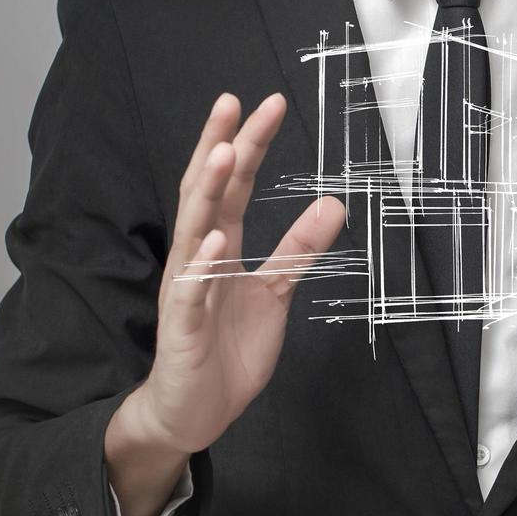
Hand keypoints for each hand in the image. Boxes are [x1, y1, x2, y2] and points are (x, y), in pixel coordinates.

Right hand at [116, 92, 345, 458]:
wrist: (194, 411)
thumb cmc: (226, 350)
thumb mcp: (274, 293)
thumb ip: (298, 250)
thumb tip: (334, 204)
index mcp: (218, 248)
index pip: (231, 186)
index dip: (247, 145)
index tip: (266, 104)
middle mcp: (196, 259)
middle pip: (206, 193)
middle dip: (220, 147)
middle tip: (235, 103)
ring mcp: (185, 290)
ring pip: (193, 232)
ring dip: (207, 192)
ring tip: (222, 153)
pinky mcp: (182, 328)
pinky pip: (190, 291)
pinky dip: (202, 264)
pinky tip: (216, 238)